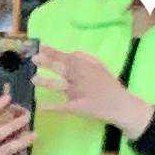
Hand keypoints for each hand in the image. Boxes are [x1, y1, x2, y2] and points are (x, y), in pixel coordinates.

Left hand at [37, 46, 151, 136]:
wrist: (121, 105)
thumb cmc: (108, 85)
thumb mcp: (100, 67)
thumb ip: (86, 59)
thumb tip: (71, 52)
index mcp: (87, 68)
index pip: (69, 58)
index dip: (55, 53)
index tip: (42, 47)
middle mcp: (82, 79)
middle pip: (64, 69)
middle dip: (49, 63)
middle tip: (34, 59)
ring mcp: (79, 93)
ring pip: (61, 86)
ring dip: (47, 82)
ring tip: (33, 79)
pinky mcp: (77, 108)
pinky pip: (62, 107)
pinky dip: (51, 106)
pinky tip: (40, 106)